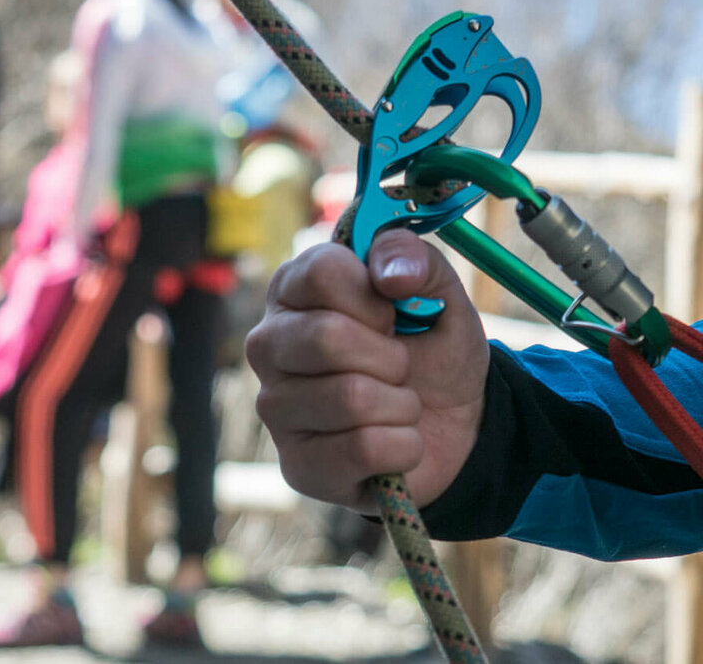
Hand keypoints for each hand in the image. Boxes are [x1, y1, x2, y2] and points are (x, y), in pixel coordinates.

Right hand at [245, 229, 488, 512]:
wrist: (455, 423)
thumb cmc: (431, 347)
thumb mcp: (438, 292)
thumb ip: (416, 260)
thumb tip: (390, 275)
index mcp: (292, 290)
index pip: (321, 272)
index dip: (374, 297)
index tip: (390, 314)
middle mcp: (268, 344)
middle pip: (326, 337)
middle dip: (391, 356)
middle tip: (400, 365)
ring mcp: (274, 407)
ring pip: (350, 398)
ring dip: (402, 404)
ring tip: (399, 404)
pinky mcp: (296, 464)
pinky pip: (362, 450)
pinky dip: (403, 447)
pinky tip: (394, 443)